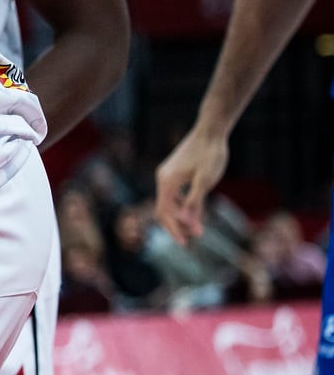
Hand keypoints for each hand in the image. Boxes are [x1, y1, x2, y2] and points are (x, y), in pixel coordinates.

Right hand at [155, 130, 227, 244]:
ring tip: (196, 228)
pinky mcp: (174, 171)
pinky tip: (195, 210)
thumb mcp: (205, 180)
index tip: (185, 243)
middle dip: (176, 226)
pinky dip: (182, 205)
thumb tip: (187, 222)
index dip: (174, 229)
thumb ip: (195, 201)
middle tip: (191, 240)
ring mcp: (167, 174)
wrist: (211, 131)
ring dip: (180, 216)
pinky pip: (174, 194)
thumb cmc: (210, 154)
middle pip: (163, 209)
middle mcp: (163, 178)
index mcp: (167, 182)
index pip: (165, 212)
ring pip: (169, 202)